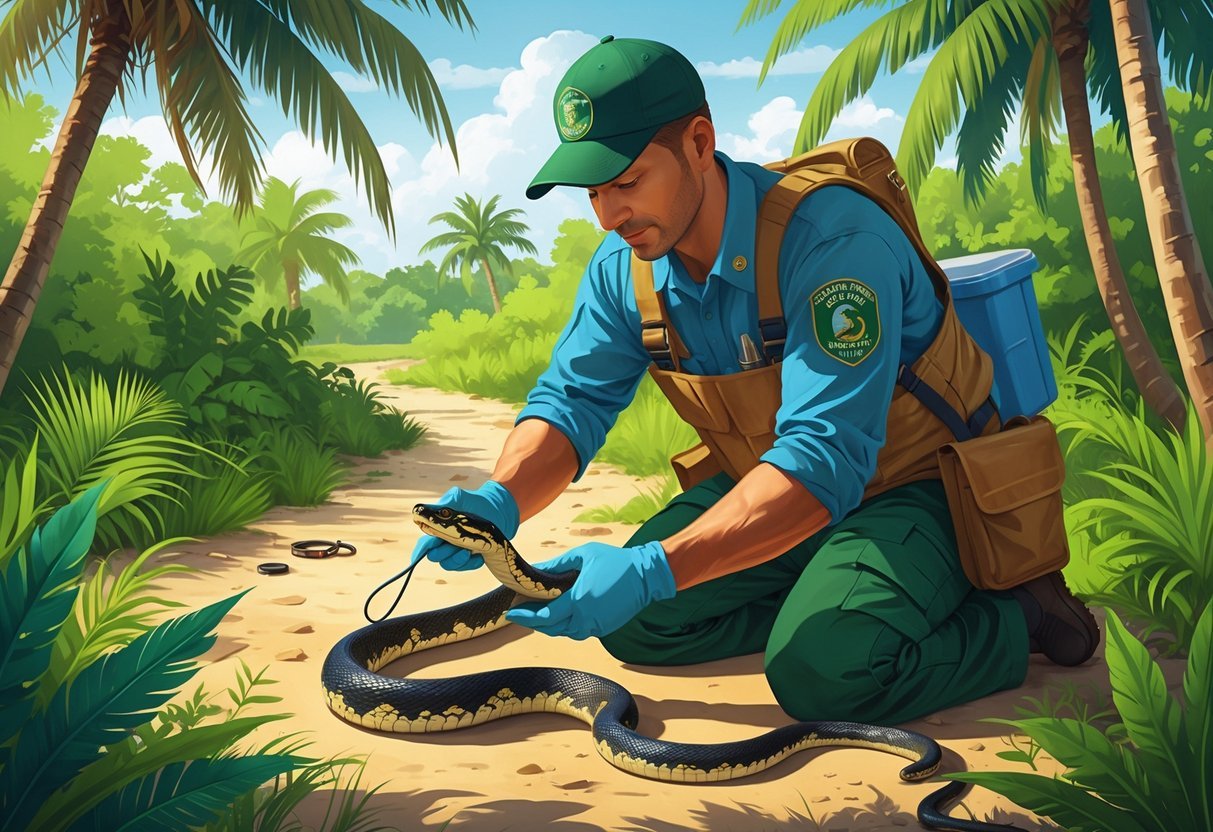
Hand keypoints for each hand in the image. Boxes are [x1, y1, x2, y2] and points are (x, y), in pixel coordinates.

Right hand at [409, 480, 519, 570]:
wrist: (497, 509)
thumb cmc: (474, 502)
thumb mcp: (459, 497)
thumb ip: (444, 503)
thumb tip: (425, 510)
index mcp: (438, 528)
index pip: (424, 543)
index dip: (420, 551)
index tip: (417, 558)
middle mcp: (445, 541)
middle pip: (435, 556)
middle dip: (443, 552)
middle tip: (457, 543)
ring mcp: (456, 550)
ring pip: (448, 564)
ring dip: (457, 559)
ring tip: (469, 551)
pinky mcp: (469, 557)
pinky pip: (465, 567)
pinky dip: (471, 563)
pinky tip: (479, 555)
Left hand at [503, 540, 675, 639]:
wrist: (646, 576)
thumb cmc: (615, 562)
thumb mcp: (583, 556)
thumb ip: (556, 565)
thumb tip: (534, 568)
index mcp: (579, 601)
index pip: (544, 617)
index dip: (525, 616)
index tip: (511, 612)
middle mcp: (586, 618)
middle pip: (552, 629)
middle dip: (534, 622)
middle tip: (520, 611)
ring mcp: (596, 626)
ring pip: (565, 633)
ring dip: (550, 625)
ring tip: (537, 613)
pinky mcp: (604, 629)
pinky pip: (578, 631)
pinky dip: (566, 625)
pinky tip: (560, 614)